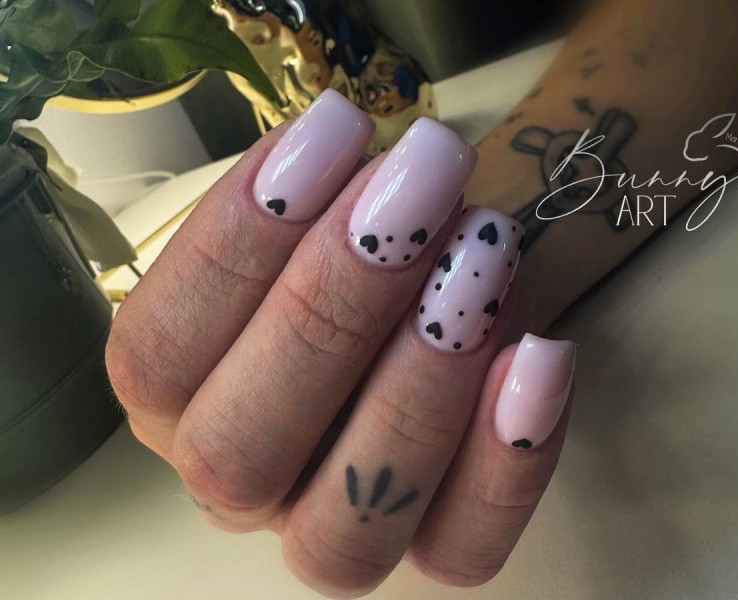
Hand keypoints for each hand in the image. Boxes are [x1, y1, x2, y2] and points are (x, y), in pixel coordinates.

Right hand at [106, 90, 575, 597]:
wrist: (470, 272)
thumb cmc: (386, 239)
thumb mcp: (337, 208)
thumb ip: (328, 201)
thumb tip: (375, 175)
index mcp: (177, 400)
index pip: (157, 356)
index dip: (234, 245)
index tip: (333, 133)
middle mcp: (238, 482)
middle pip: (235, 455)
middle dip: (327, 311)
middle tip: (417, 189)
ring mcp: (330, 532)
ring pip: (341, 534)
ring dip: (415, 386)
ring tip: (484, 253)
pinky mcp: (434, 554)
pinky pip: (460, 552)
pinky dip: (506, 460)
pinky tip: (540, 354)